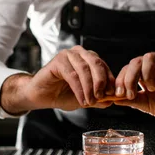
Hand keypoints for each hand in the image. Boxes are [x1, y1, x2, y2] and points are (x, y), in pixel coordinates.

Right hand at [0, 46, 114, 113]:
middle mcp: (79, 53)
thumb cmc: (62, 94)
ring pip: (85, 70)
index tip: (113, 94)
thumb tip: (113, 100)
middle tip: (102, 97)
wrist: (41, 96)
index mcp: (88, 58)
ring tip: (90, 102)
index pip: (103, 66)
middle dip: (101, 82)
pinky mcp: (58, 60)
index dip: (109, 80)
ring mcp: (68, 54)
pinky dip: (79, 89)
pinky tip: (82, 100)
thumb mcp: (85, 97)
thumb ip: (98, 98)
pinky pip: (73, 75)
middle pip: (96, 64)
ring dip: (89, 88)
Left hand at [111, 52, 154, 124]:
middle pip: (135, 61)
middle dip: (129, 78)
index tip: (118, 95)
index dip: (120, 80)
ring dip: (146, 75)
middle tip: (130, 94)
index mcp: (144, 71)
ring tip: (152, 89)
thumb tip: (113, 99)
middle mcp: (154, 64)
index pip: (127, 68)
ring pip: (149, 58)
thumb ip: (132, 100)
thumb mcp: (146, 104)